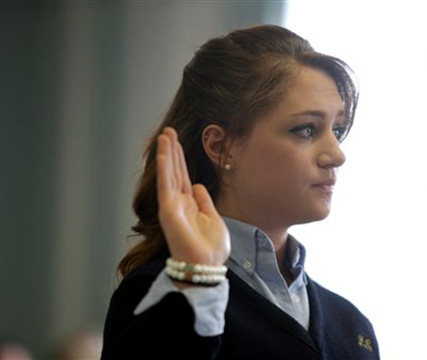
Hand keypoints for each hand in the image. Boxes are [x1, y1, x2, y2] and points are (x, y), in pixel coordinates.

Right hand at [156, 127, 229, 266]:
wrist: (207, 266)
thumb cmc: (211, 248)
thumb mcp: (213, 218)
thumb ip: (204, 201)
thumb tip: (197, 185)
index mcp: (190, 205)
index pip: (183, 176)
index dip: (181, 159)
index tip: (178, 142)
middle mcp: (179, 203)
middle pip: (174, 171)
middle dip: (172, 151)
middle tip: (169, 131)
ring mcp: (172, 206)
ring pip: (168, 174)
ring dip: (166, 154)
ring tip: (164, 135)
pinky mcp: (169, 211)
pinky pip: (166, 185)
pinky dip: (164, 168)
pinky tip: (163, 153)